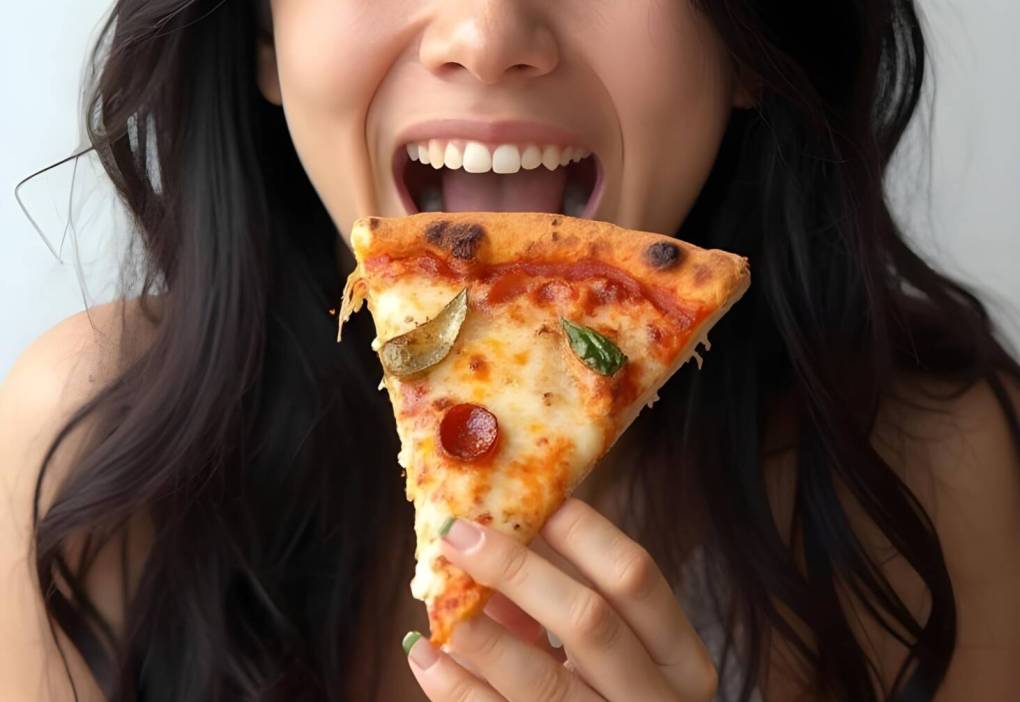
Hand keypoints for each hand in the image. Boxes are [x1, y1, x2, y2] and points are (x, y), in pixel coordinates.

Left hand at [402, 498, 717, 700]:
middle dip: (517, 569)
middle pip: (588, 620)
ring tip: (437, 595)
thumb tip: (493, 540)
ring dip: (482, 632)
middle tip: (458, 532)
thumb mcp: (614, 655)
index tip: (529, 497)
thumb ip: (564, 605)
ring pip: (542, 681)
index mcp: (680, 659)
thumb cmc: (614, 698)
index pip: (635, 577)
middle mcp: (654, 700)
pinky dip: (457, 688)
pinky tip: (427, 655)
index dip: (582, 531)